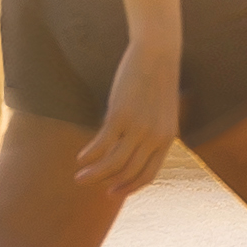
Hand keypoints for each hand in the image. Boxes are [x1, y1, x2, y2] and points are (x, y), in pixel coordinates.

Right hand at [76, 46, 183, 192]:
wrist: (158, 54)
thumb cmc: (158, 81)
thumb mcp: (161, 111)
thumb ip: (153, 132)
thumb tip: (136, 148)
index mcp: (166, 140)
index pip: (147, 175)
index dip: (129, 187)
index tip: (112, 192)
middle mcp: (154, 138)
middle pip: (128, 172)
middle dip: (106, 183)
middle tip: (89, 184)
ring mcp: (138, 128)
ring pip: (113, 163)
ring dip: (94, 174)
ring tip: (79, 178)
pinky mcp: (121, 116)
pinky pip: (102, 144)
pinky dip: (90, 155)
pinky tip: (81, 158)